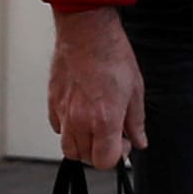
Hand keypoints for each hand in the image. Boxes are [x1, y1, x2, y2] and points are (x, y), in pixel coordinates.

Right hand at [47, 5, 144, 166]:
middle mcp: (79, 121)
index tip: (125, 142)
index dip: (118, 155)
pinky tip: (81, 114)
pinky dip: (69, 129)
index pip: (105, 160)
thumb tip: (140, 141)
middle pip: (86, 157)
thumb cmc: (113, 56)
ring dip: (84, 145)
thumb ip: (136, 121)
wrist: (87, 33)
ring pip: (68, 148)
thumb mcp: (135, 90)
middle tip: (113, 134)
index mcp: (104, 120)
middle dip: (101, 152)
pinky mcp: (52, 102)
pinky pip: (58, 128)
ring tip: (96, 127)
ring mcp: (63, 112)